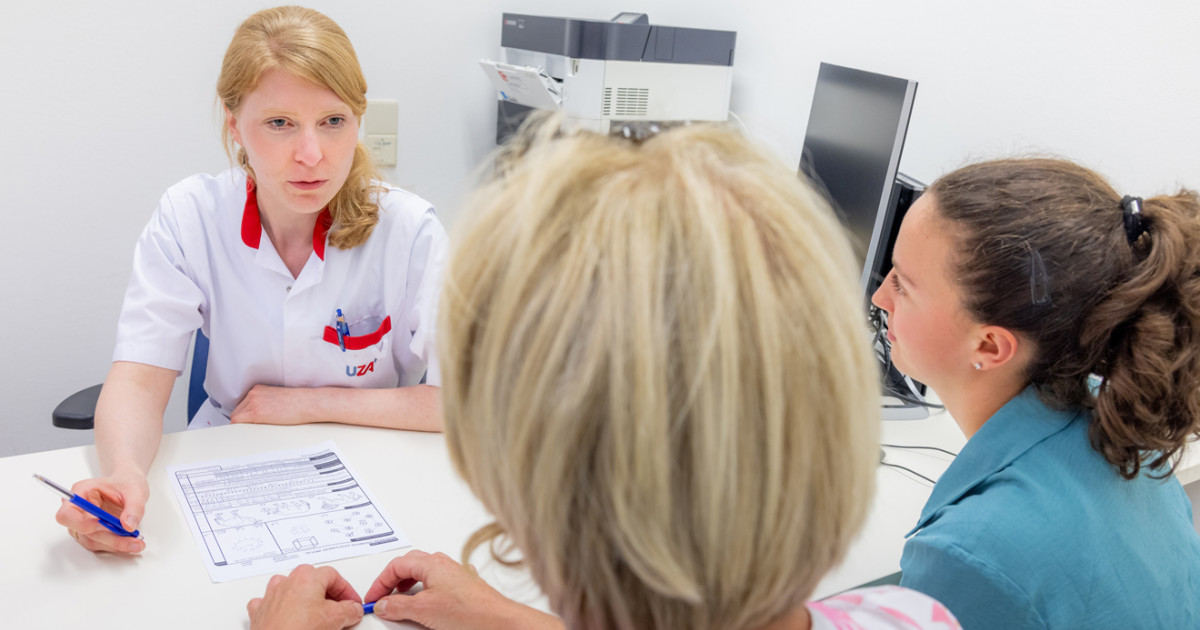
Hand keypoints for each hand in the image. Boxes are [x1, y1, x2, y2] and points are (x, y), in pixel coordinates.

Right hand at [54, 469, 147, 553]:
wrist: (130, 486)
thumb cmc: (128, 483)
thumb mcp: (136, 491)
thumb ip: (134, 508)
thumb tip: (129, 526)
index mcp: (82, 492)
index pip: (66, 514)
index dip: (80, 523)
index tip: (101, 525)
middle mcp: (78, 509)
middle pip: (82, 531)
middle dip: (108, 538)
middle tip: (133, 540)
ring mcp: (83, 523)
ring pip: (92, 541)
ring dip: (114, 544)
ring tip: (136, 543)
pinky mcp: (92, 533)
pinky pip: (100, 544)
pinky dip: (116, 545)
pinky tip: (131, 542)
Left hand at [231, 384, 309, 424]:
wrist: (307, 403)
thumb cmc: (297, 403)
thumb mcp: (276, 398)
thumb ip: (263, 402)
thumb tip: (257, 415)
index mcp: (258, 389)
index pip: (242, 404)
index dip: (243, 414)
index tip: (247, 421)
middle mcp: (254, 393)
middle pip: (237, 410)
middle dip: (242, 420)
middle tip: (251, 428)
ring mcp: (254, 402)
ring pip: (236, 417)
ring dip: (242, 424)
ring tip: (253, 430)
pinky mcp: (256, 413)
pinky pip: (238, 421)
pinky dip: (239, 428)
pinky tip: (247, 432)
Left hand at [247, 564, 363, 629]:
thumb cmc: (298, 629)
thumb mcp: (336, 618)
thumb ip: (350, 610)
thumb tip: (353, 609)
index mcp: (307, 576)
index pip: (334, 576)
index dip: (346, 590)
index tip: (352, 603)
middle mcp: (287, 581)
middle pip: (313, 581)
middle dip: (328, 595)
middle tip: (338, 610)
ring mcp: (272, 595)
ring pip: (291, 589)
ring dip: (304, 599)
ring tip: (314, 615)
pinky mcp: (261, 611)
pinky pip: (272, 603)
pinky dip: (281, 609)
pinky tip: (289, 618)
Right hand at [364, 550, 562, 629]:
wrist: (497, 620)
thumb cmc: (469, 610)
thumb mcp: (423, 610)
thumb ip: (398, 606)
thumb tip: (383, 604)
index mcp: (431, 563)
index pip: (396, 565)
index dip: (380, 582)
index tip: (373, 598)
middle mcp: (443, 564)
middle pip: (409, 566)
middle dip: (392, 582)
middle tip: (383, 599)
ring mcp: (454, 574)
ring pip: (424, 574)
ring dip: (409, 587)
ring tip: (401, 603)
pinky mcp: (463, 587)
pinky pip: (437, 584)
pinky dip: (425, 592)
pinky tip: (426, 606)